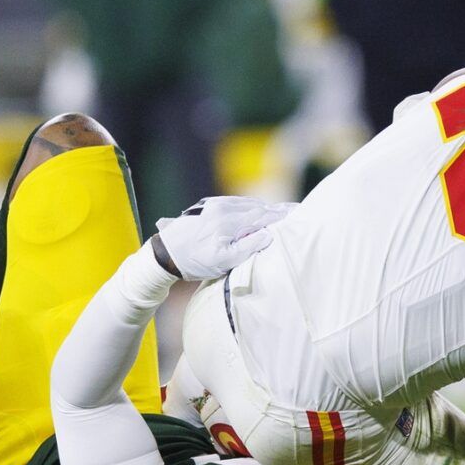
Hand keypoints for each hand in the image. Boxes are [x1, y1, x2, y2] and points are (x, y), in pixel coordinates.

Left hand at [150, 196, 290, 281]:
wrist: (164, 253)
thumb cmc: (194, 261)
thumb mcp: (222, 262)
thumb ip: (248, 247)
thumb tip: (270, 234)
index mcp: (230, 221)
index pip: (264, 215)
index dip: (283, 215)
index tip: (300, 213)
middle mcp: (225, 208)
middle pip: (259, 207)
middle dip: (278, 209)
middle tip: (297, 210)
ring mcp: (216, 205)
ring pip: (248, 203)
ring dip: (265, 207)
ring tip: (282, 210)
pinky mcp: (209, 205)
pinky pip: (236, 202)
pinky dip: (251, 206)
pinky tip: (257, 209)